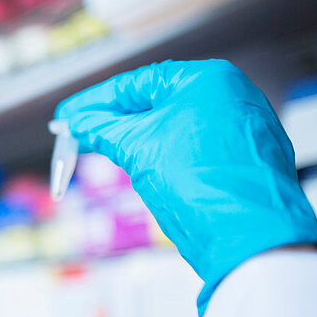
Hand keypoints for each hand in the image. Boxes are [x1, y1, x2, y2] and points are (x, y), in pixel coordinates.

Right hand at [55, 59, 316, 316]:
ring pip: (176, 127)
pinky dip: (164, 154)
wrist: (249, 237)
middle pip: (157, 103)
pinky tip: (142, 167)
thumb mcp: (139, 149)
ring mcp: (243, 129)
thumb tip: (77, 123)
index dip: (95, 102)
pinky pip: (195, 148)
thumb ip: (103, 130)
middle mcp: (231, 97)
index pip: (138, 83)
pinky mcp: (246, 160)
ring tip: (102, 150)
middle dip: (114, 120)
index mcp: (208, 79)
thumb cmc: (202, 183)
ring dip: (137, 139)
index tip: (67, 116)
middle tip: (77, 133)